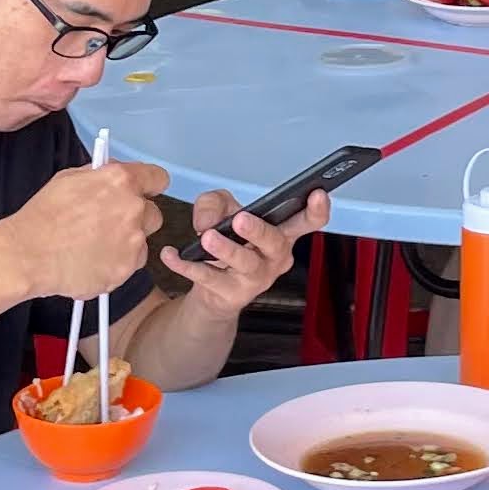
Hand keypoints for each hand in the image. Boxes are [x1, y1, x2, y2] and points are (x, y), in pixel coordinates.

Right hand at [7, 157, 165, 300]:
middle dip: (136, 219)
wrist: (28, 253)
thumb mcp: (71, 177)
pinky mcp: (125, 269)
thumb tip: (113, 177)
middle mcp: (133, 209)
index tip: (145, 192)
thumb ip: (101, 176)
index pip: (158, 178)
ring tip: (95, 247)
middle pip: (153, 214)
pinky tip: (92, 261)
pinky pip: (130, 265)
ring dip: (126, 244)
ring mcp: (132, 241)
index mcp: (121, 181)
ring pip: (142, 242)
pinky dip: (116, 265)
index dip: (150, 186)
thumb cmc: (44, 216)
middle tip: (111, 225)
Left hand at [161, 186, 323, 322]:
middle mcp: (274, 258)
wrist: (213, 292)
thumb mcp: (220, 212)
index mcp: (281, 234)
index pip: (308, 222)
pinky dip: (186, 265)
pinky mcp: (230, 295)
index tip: (317, 194)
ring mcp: (254, 280)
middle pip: (274, 244)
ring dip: (225, 249)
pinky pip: (208, 278)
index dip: (317, 210)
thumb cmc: (228, 242)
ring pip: (244, 264)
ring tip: (208, 237)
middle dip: (259, 231)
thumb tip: (208, 220)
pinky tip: (171, 254)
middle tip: (241, 219)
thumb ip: (214, 204)